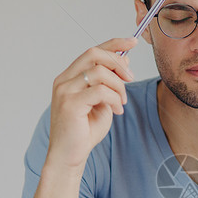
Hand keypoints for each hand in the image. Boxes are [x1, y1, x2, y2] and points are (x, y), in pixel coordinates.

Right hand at [46, 37, 136, 172]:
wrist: (69, 156)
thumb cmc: (84, 131)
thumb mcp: (103, 102)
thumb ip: (111, 82)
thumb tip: (125, 60)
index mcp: (69, 77)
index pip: (92, 51)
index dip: (114, 43)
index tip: (133, 41)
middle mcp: (64, 80)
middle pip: (94, 54)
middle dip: (118, 63)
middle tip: (131, 78)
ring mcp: (64, 91)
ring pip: (100, 72)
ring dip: (119, 86)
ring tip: (121, 103)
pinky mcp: (70, 103)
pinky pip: (100, 90)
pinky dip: (114, 99)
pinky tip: (116, 111)